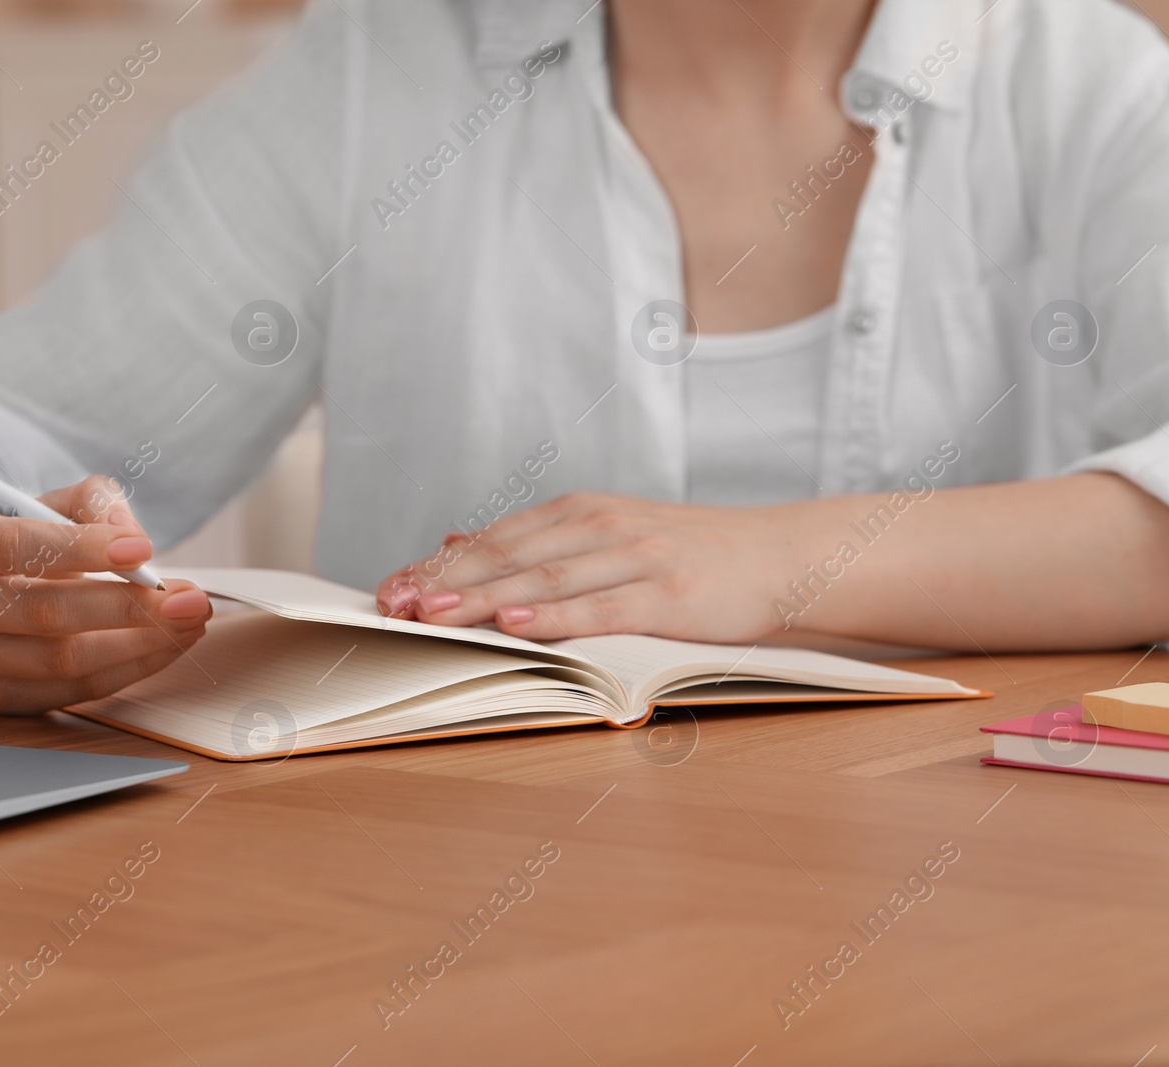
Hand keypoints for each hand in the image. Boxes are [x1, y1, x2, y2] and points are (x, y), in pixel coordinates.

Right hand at [0, 475, 211, 713]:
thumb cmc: (29, 542)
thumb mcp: (54, 504)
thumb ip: (95, 503)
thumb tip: (133, 535)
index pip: (18, 545)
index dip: (83, 548)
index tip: (145, 548)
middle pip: (47, 611)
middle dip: (130, 607)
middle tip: (191, 599)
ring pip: (64, 660)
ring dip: (141, 644)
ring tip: (192, 622)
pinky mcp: (0, 695)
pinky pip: (76, 690)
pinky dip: (131, 669)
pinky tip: (168, 646)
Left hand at [375, 492, 798, 642]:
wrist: (779, 555)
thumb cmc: (689, 555)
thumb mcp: (608, 535)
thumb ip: (537, 542)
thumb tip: (457, 541)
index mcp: (580, 512)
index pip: (495, 539)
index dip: (439, 566)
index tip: (388, 590)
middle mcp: (600, 526)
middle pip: (509, 557)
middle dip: (446, 582)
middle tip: (393, 604)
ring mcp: (634, 558)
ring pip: (546, 581)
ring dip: (486, 598)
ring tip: (435, 612)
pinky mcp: (668, 595)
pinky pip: (602, 608)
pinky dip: (557, 618)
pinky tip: (518, 625)